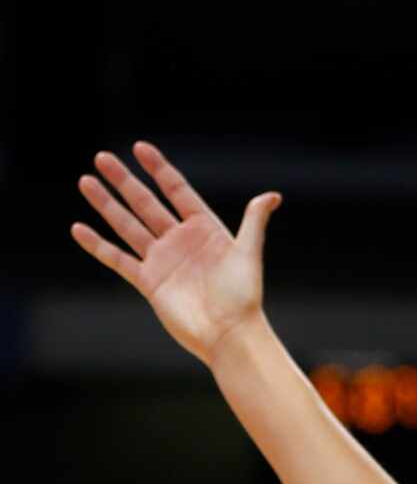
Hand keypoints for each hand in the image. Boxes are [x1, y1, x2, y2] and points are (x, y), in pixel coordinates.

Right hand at [71, 142, 279, 366]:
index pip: (176, 191)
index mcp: (204, 229)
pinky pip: (118, 259)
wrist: (229, 335)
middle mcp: (180, 241)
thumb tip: (272, 196)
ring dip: (106, 204)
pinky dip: (98, 245)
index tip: (140, 148)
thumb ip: (254, 221)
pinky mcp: (149, 282)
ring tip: (86, 181)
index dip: (159, 169)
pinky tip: (79, 228)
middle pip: (146, 203)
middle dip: (124, 181)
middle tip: (102, 158)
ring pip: (128, 225)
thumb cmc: (243, 297)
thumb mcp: (248, 253)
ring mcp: (162, 260)